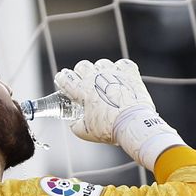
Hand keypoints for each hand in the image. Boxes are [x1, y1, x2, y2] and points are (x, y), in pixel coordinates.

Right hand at [54, 58, 183, 170]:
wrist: (133, 124)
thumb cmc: (109, 129)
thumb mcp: (86, 132)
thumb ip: (76, 126)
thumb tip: (74, 124)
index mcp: (82, 91)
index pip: (65, 78)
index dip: (62, 78)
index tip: (63, 80)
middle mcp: (96, 78)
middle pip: (82, 66)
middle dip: (81, 73)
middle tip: (85, 82)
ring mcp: (113, 73)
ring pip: (101, 63)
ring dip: (101, 71)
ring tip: (105, 81)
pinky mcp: (129, 73)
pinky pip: (123, 64)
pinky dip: (121, 70)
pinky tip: (121, 78)